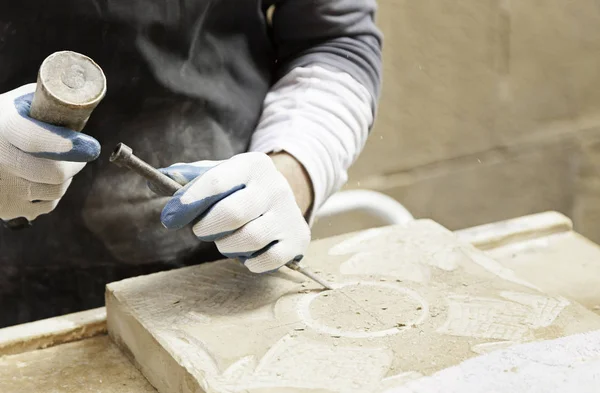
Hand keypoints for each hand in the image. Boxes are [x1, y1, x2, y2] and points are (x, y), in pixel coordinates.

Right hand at [0, 84, 99, 220]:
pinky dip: (50, 193)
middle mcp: (0, 160)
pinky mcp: (7, 209)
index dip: (65, 144)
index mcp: (2, 128)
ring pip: (56, 190)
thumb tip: (78, 106)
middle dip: (74, 164)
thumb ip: (42, 106)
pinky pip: (46, 205)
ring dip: (63, 178)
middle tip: (78, 156)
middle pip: (54, 172)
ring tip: (54, 164)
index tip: (91, 147)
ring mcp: (4, 188)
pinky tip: (40, 180)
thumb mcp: (12, 105)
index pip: (34, 140)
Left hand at [156, 152, 310, 272]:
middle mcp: (275, 187)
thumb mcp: (220, 174)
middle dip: (207, 227)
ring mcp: (288, 215)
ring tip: (226, 238)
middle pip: (231, 214)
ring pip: (248, 239)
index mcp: (254, 165)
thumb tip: (152, 181)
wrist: (286, 200)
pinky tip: (247, 252)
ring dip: (226, 245)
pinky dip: (249, 262)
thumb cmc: (242, 190)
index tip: (170, 216)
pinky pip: (266, 261)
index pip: (216, 182)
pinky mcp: (297, 240)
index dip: (188, 202)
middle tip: (201, 229)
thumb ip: (187, 178)